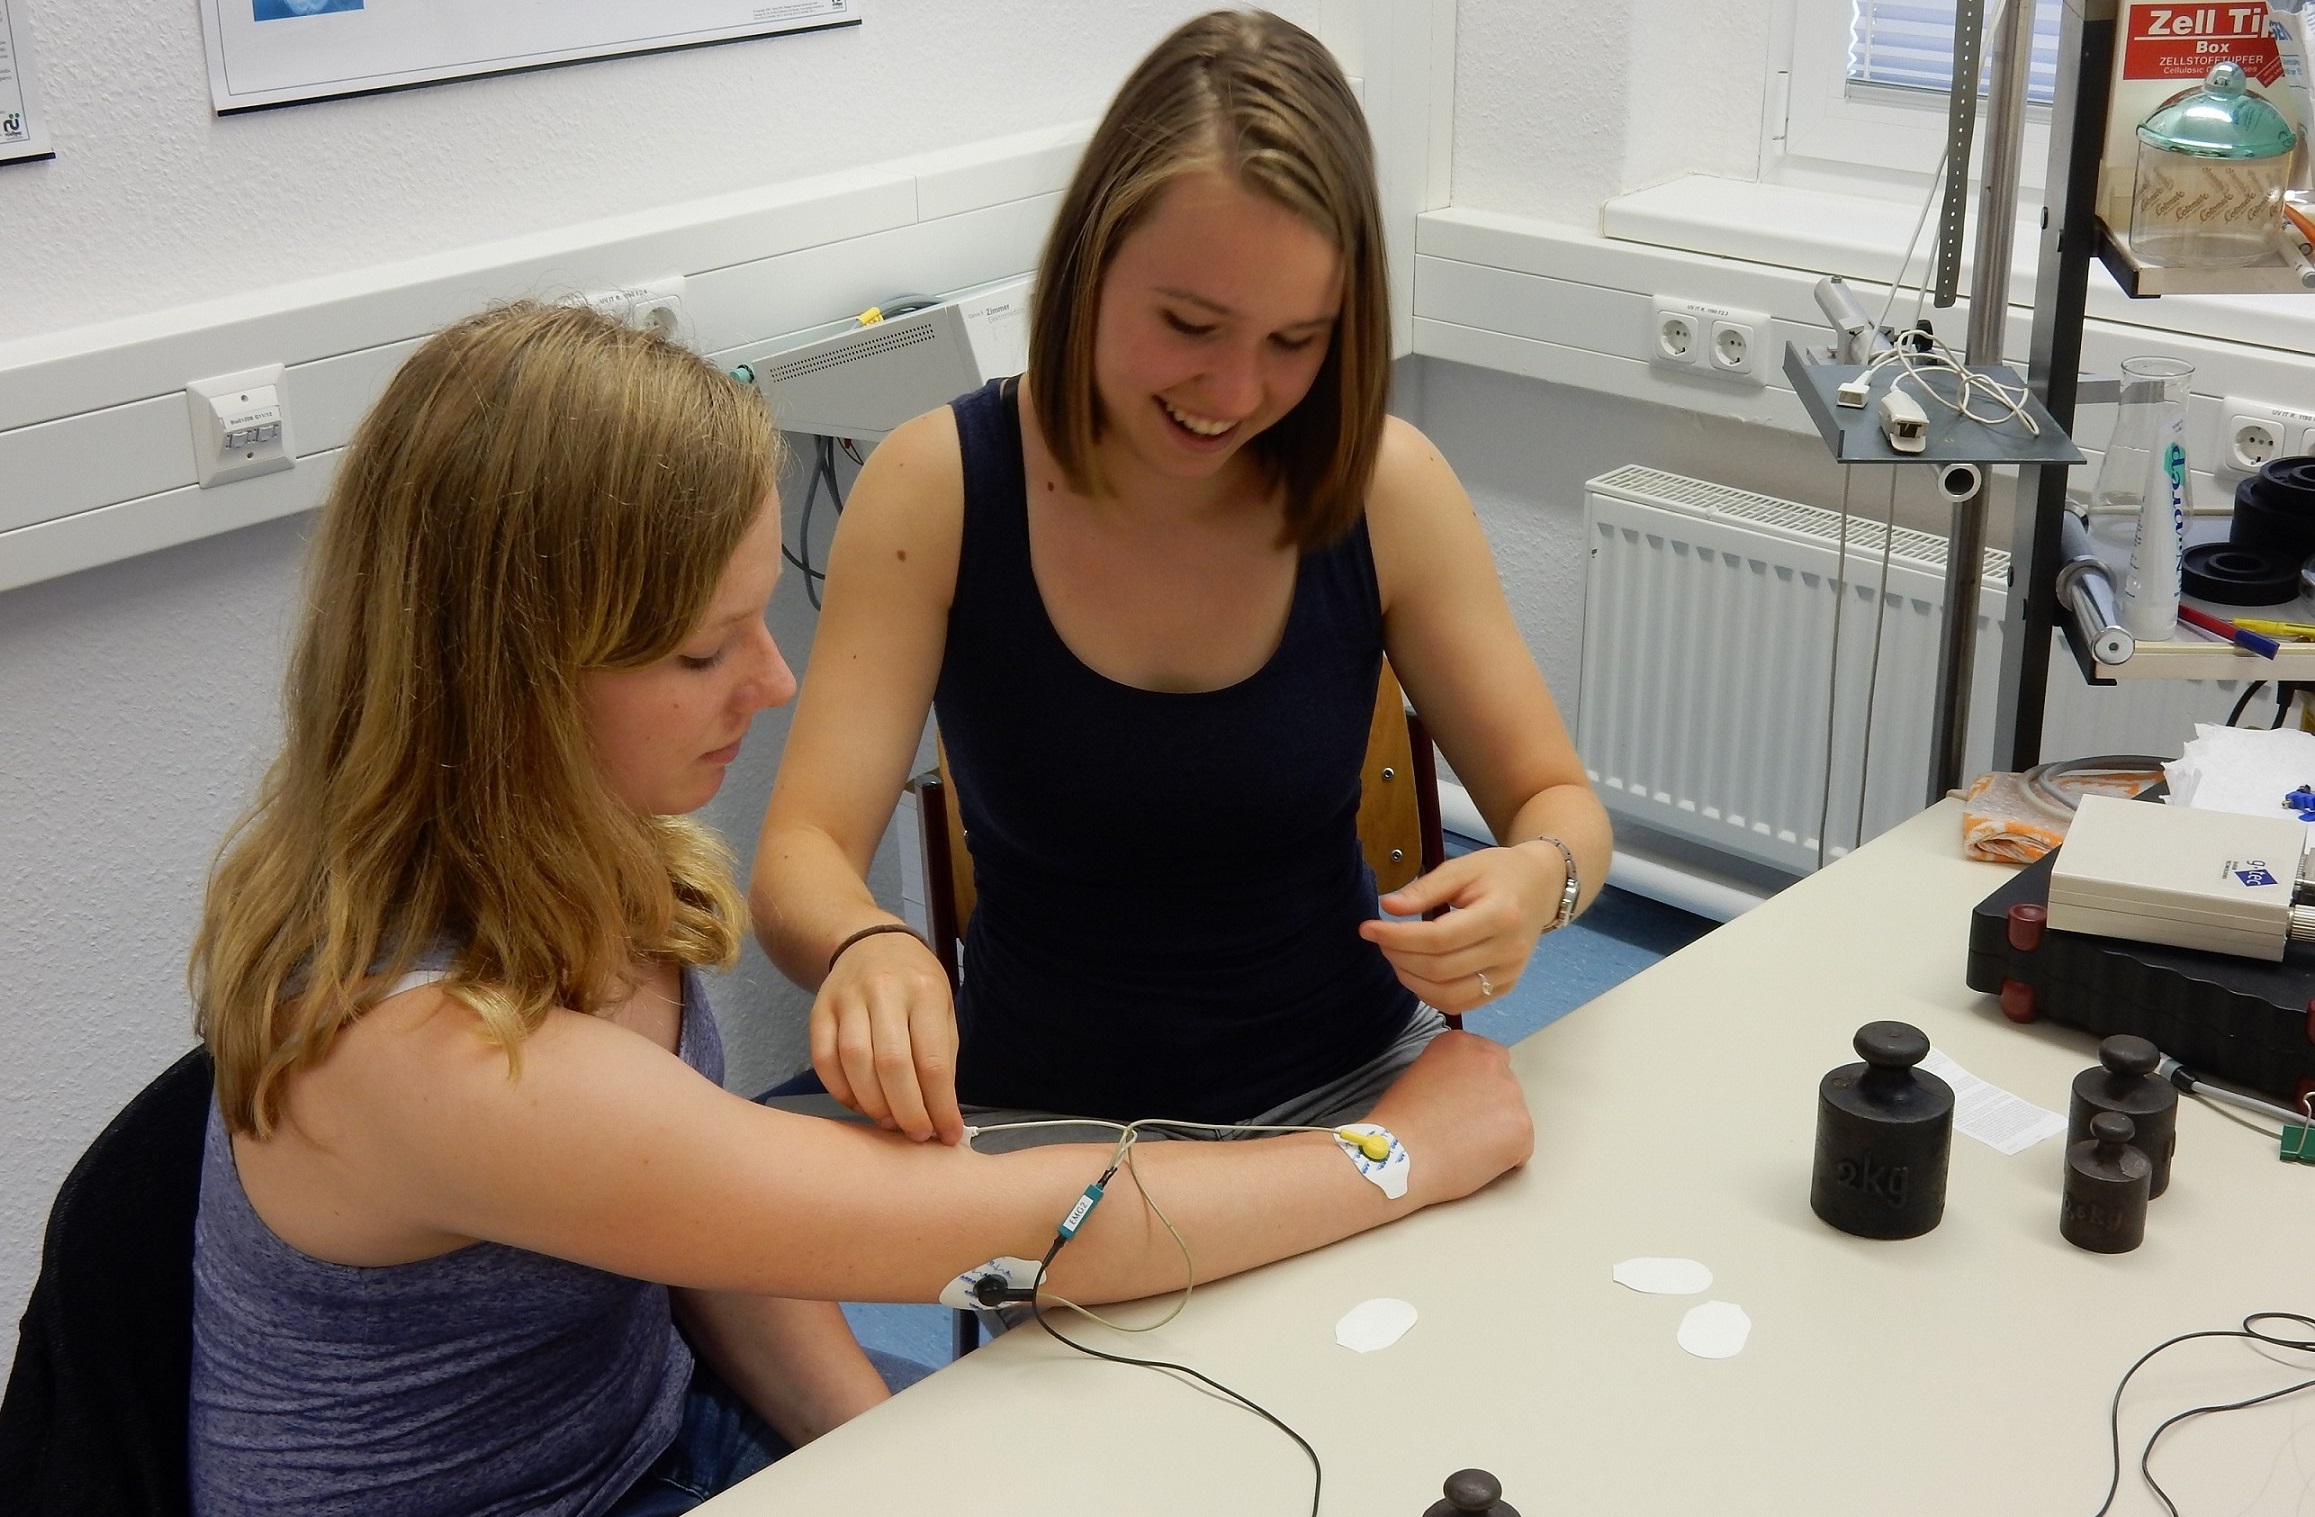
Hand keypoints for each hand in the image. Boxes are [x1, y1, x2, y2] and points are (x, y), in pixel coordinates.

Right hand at [810, 930, 962, 1143]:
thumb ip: (942, 1056)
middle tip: (917, 1135)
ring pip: (855, 1062)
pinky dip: (840, 1090)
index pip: (932, 1060)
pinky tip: (859, 1104)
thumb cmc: (915, 985)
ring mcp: (847, 1000)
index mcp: (925, 992)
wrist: (870, 944)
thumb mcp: (943, 1009)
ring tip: (890, 1122)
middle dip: (907, 1110)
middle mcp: (884, 992)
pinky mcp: (819, 1011)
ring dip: (873, 1104)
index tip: (947, 1134)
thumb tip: (942, 1114)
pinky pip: (824, 1059)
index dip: (940, 1105)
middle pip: (892, 1064)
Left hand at [1357, 841, 1566, 1014]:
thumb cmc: (1500, 872)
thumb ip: (1425, 888)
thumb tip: (1388, 908)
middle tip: (1379, 940)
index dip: (1398, 937)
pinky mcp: (1506, 987)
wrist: (1541, 886)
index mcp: (1501, 915)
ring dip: (1411, 980)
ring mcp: (1509, 974)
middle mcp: (1509, 951)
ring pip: (1448, 995)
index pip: (1439, 938)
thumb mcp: (1463, 867)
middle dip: (1399, 957)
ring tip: (1395, 956)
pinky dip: (1430, 994)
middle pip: (1440, 970)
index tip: (1367, 928)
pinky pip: (1461, 1003)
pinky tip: (1416, 973)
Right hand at [1365, 1031, 1532, 1202]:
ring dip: (1496, 1132)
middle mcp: (1492, 1061)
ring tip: (1462, 1147)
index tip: (1462, 1101)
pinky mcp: (1522, 1129)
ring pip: (1513, 1117)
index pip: (1487, 1059)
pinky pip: (1520, 1147)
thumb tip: (1465, 1091)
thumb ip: (1450, 1071)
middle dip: (1489, 1107)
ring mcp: (1511, 1094)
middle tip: (1461, 1128)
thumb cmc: (1399, 1123)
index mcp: (1464, 1044)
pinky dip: (1503, 1159)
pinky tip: (1473, 1161)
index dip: (1475, 1086)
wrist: (1399, 1157)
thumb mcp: (1419, 1075)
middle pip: (1503, 1086)